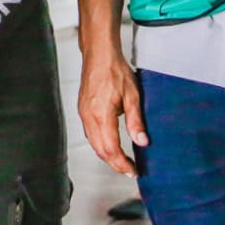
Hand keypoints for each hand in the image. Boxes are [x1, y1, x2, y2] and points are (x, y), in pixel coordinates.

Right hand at [78, 46, 145, 175]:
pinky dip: (100, 145)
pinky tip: (110, 145)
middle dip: (115, 164)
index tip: (133, 170)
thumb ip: (136, 121)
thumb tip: (142, 142)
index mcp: (101, 114)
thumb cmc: (115, 70)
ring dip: (107, 156)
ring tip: (122, 161)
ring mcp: (83, 114)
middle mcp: (89, 116)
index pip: (111, 148)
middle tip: (130, 170)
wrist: (99, 54)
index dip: (122, 163)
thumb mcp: (133, 95)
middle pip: (100, 150)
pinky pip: (90, 134)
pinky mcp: (83, 110)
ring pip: (94, 144)